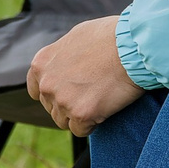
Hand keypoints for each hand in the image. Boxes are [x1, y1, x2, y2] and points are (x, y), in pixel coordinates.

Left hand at [26, 16, 143, 136]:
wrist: (132, 47)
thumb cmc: (111, 37)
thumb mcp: (76, 37)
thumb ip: (64, 55)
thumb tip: (64, 65)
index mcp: (42, 63)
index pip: (36, 89)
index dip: (53, 93)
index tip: (68, 91)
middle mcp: (47, 83)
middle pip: (51, 107)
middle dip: (68, 103)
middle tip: (91, 93)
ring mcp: (63, 100)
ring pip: (64, 121)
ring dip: (79, 115)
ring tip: (98, 100)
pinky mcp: (81, 114)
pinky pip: (80, 130)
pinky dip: (92, 124)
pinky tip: (104, 109)